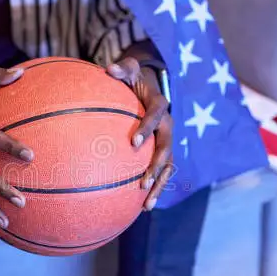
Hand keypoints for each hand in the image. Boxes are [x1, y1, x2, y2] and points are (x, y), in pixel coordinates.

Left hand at [106, 57, 173, 210]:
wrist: (149, 85)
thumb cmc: (134, 77)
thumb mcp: (129, 68)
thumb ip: (121, 69)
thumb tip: (108, 69)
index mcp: (160, 105)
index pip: (156, 116)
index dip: (147, 128)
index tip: (134, 143)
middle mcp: (167, 125)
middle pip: (166, 148)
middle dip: (156, 167)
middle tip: (142, 183)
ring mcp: (166, 141)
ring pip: (168, 166)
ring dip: (159, 185)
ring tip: (147, 205)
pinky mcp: (162, 151)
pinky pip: (162, 172)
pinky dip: (155, 188)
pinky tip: (141, 206)